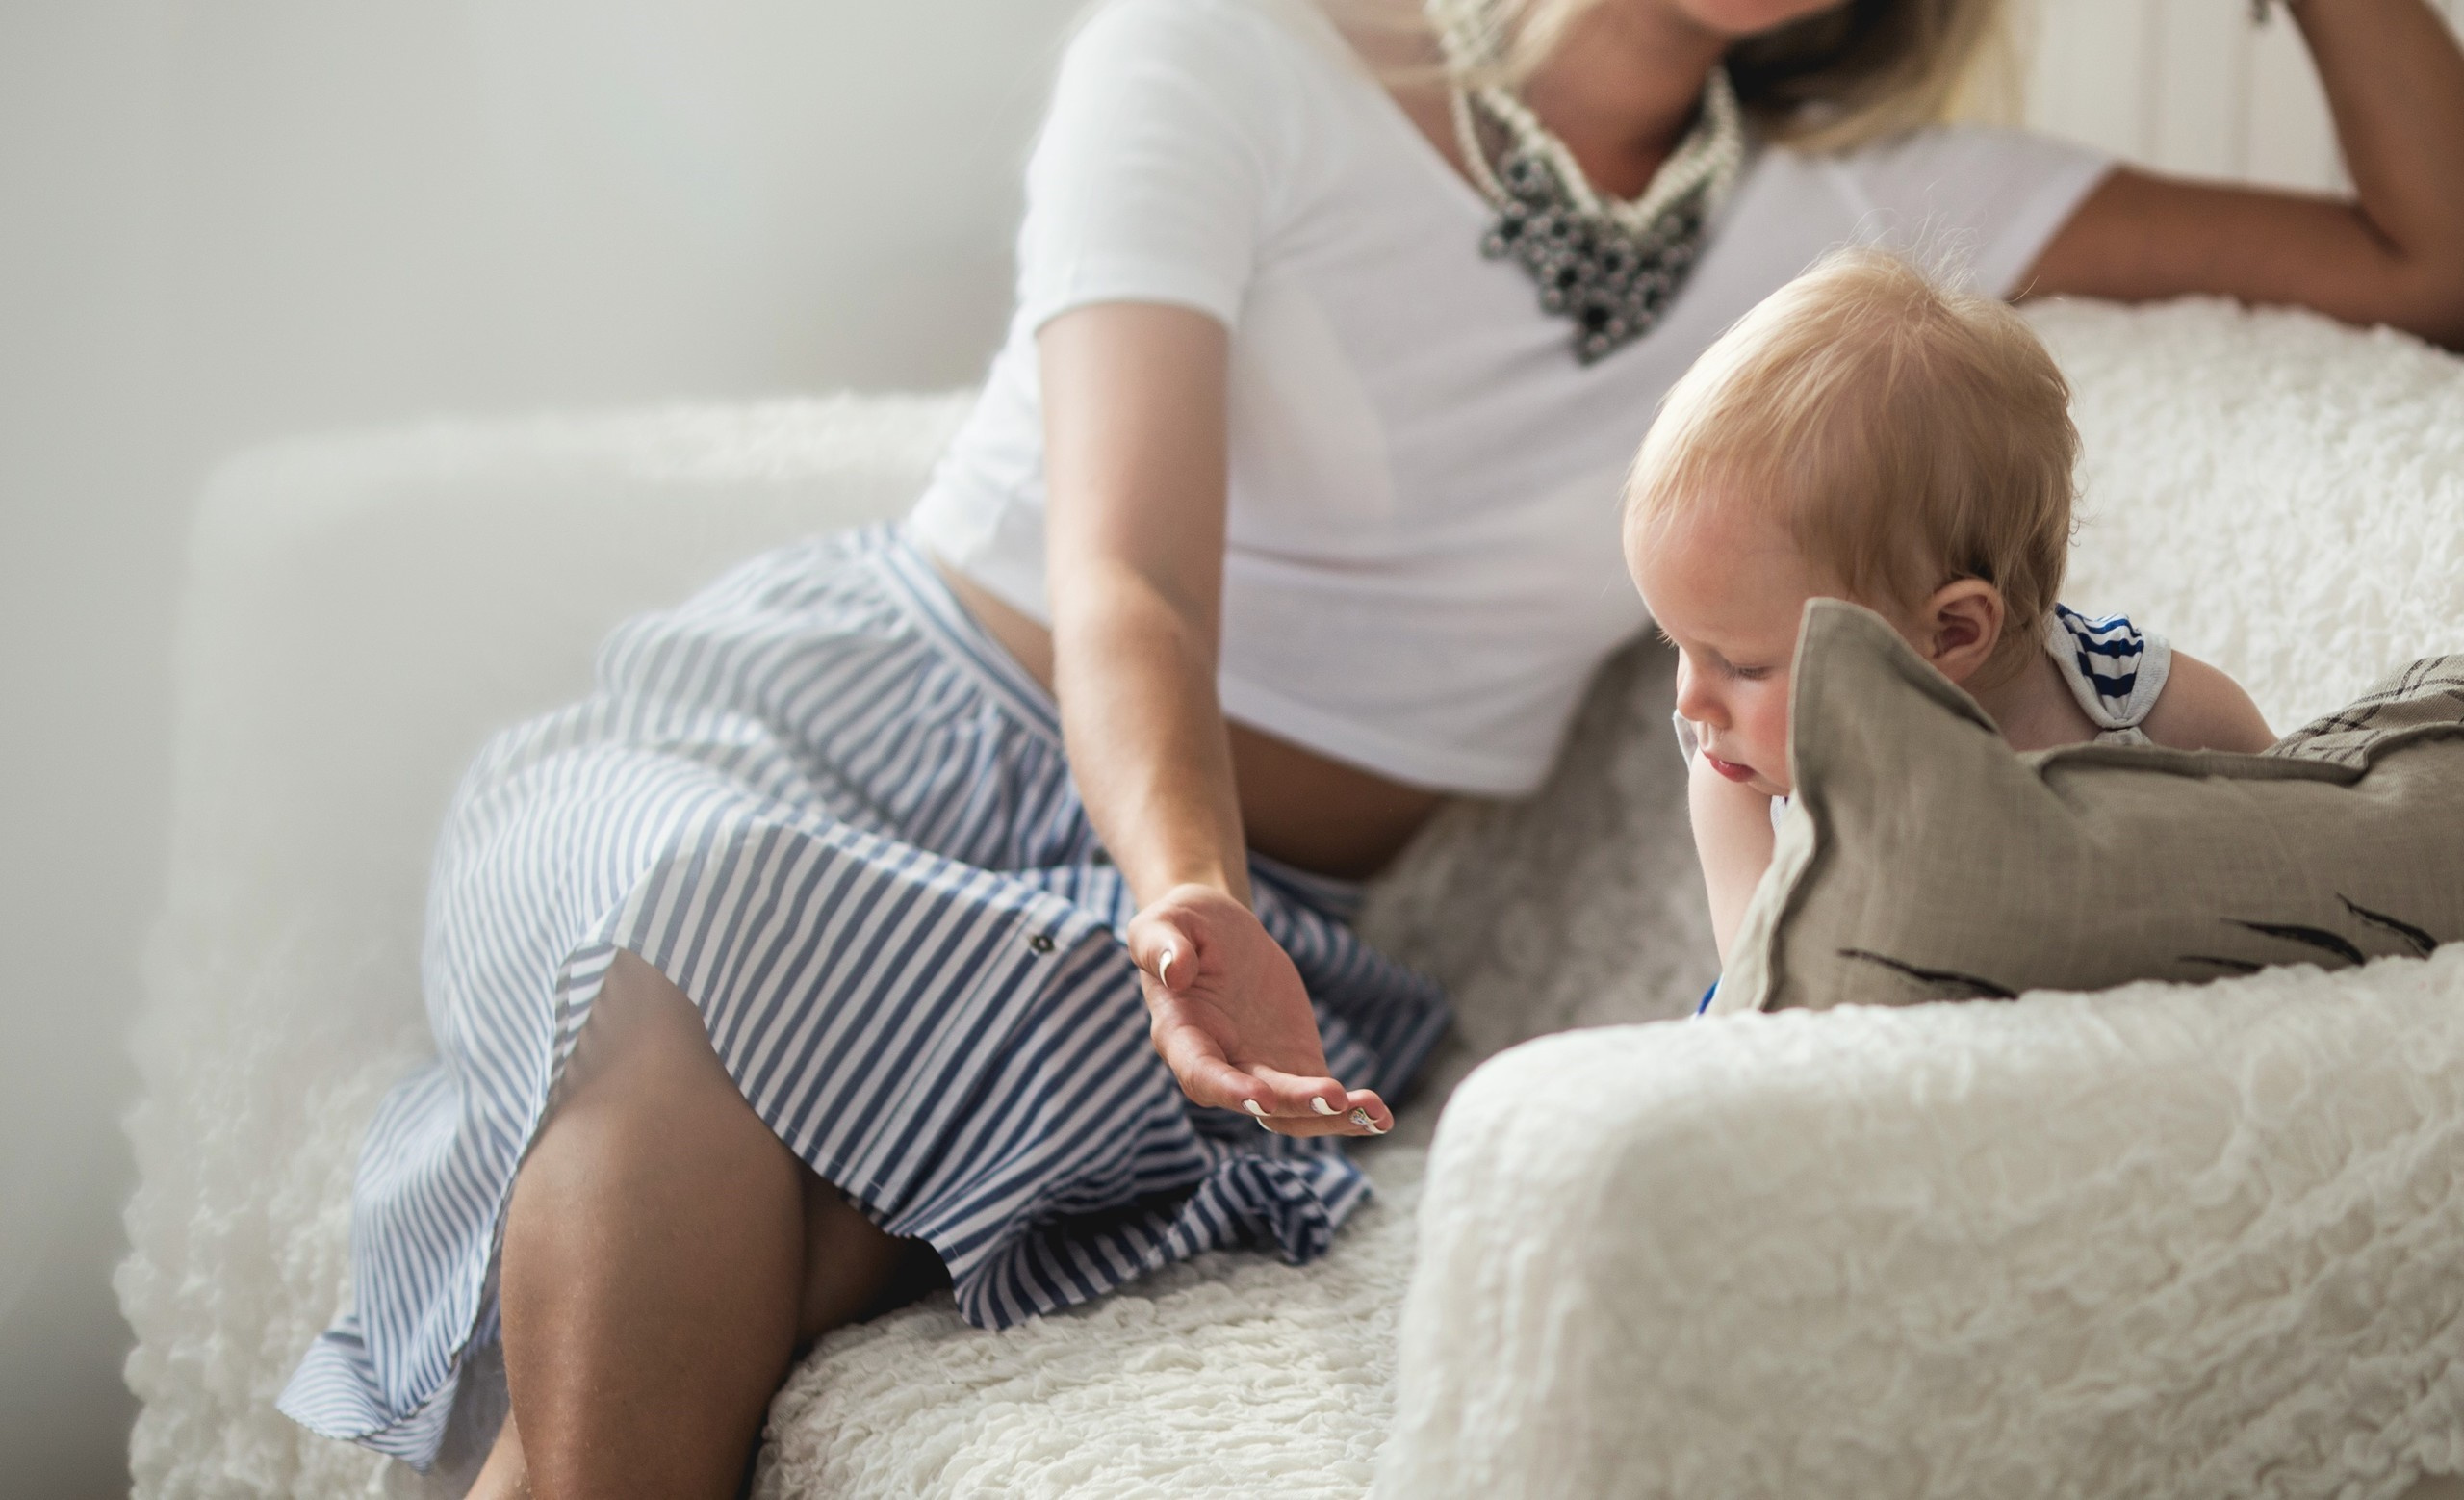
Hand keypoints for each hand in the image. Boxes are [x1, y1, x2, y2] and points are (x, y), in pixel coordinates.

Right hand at [1126, 884, 1391, 1137]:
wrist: (1218, 932)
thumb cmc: (1182, 925)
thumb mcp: (1162, 922)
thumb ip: (1162, 946)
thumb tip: (1177, 971)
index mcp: (1181, 1037)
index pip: (1201, 1074)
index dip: (1229, 1090)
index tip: (1260, 1097)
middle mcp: (1219, 1067)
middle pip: (1257, 1102)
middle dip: (1296, 1104)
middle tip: (1335, 1096)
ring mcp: (1259, 1072)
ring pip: (1293, 1114)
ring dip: (1332, 1119)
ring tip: (1375, 1113)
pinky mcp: (1293, 1066)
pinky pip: (1320, 1100)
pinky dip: (1350, 1111)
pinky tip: (1381, 1115)